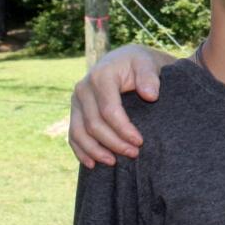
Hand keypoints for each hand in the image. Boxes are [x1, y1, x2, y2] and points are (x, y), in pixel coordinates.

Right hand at [68, 45, 175, 167]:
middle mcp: (83, 88)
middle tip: (134, 153)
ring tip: (114, 162)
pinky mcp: (75, 110)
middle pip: (94, 124)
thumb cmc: (140, 63)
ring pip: (80, 132)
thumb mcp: (148, 63)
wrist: (126, 60)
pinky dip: (81, 150)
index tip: (139, 142)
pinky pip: (73, 134)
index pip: (109, 111)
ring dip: (96, 151)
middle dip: (114, 143)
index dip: (123, 130)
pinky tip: (92, 163)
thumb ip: (150, 77)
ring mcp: (76, 100)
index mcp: (100, 76)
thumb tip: (150, 95)